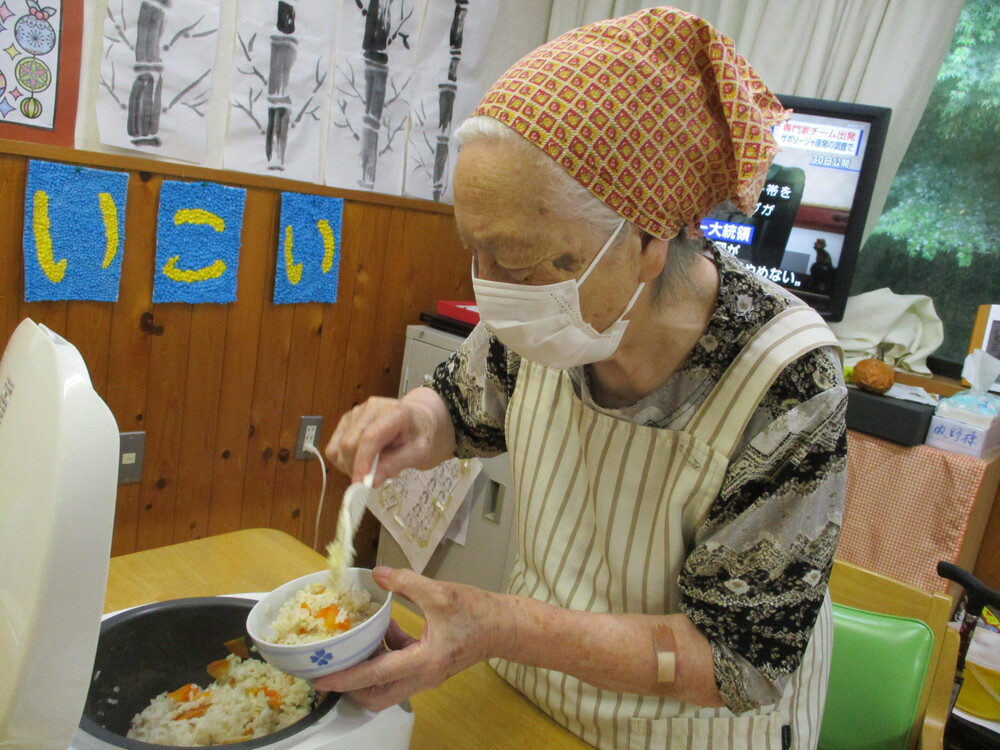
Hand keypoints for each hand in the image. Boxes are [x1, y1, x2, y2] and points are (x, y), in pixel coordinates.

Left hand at [313, 567, 507, 710]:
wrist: (503, 626)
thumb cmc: (476, 612)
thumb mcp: (440, 593)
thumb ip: (406, 582)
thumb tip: (378, 574)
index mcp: (423, 662)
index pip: (375, 676)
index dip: (346, 678)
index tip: (322, 678)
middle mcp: (422, 677)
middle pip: (376, 696)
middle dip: (351, 686)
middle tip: (333, 666)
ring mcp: (426, 675)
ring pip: (386, 687)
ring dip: (368, 670)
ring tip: (355, 644)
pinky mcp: (429, 668)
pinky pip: (398, 670)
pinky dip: (385, 655)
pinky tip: (385, 629)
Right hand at [325, 388, 454, 483]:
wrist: (417, 419)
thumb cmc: (419, 435)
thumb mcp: (418, 453)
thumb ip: (395, 464)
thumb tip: (370, 482)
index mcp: (394, 412)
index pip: (370, 437)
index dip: (362, 462)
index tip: (360, 484)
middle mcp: (371, 407)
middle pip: (349, 443)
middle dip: (355, 468)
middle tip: (368, 482)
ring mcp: (356, 412)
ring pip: (338, 447)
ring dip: (348, 466)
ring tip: (369, 468)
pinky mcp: (346, 420)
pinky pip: (334, 447)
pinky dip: (342, 461)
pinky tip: (359, 461)